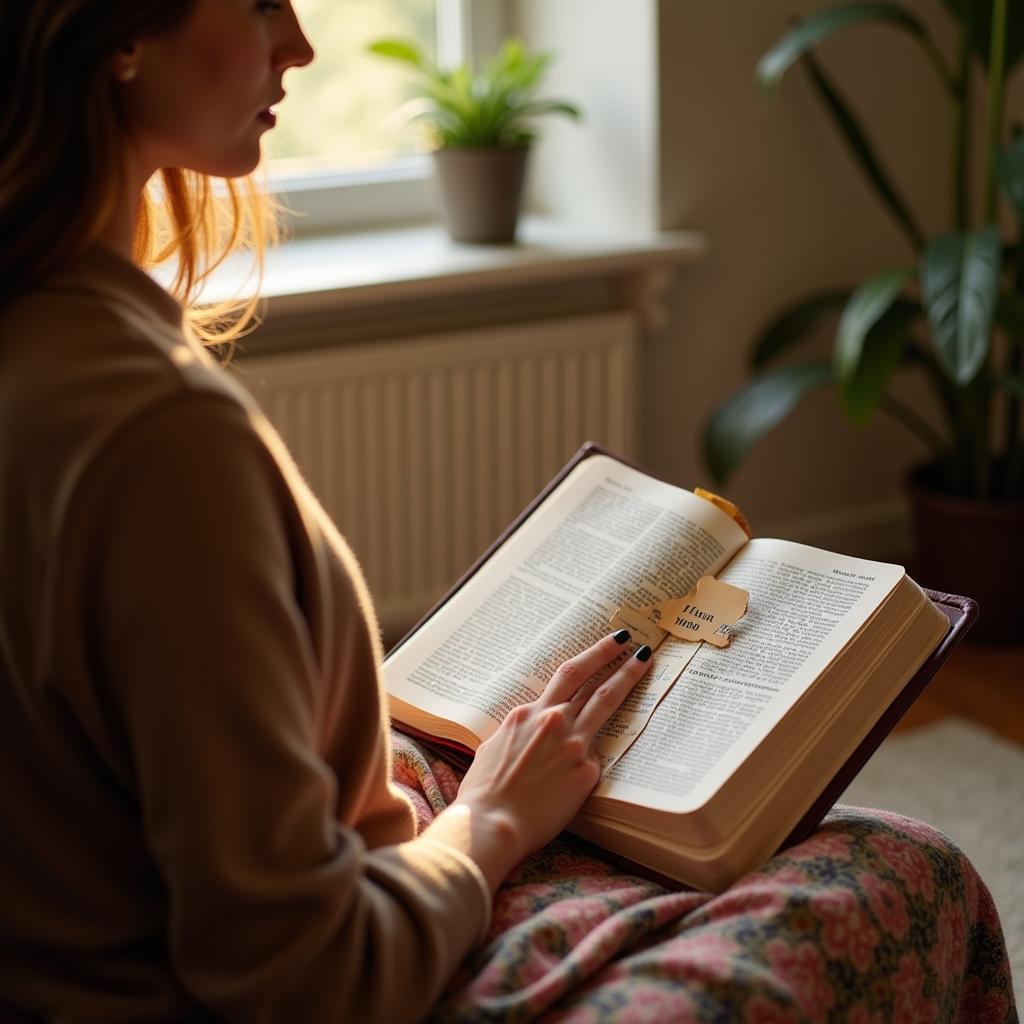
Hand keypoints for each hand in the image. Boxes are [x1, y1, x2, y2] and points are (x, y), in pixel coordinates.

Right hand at [423, 632, 651, 891]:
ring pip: (605, 703)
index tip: (608, 646)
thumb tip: (531, 735)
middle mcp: (554, 720)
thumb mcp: (494, 748)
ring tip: (643, 662)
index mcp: (528, 714)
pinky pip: (595, 760)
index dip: (589, 659)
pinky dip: (592, 761)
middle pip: (589, 679)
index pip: (565, 678)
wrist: (493, 823)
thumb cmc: (485, 791)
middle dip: (610, 655)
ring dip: (627, 678)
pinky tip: (579, 778)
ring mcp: (574, 744)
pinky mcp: (587, 771)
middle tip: (630, 639)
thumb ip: (520, 734)